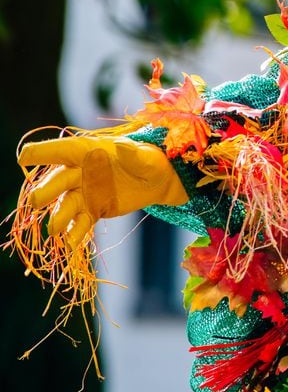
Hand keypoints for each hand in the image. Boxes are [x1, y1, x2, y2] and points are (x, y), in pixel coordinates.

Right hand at [18, 136, 187, 249]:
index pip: (62, 150)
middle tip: (36, 201)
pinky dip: (75, 232)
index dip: (42, 152)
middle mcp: (81, 171)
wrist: (160, 182)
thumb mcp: (147, 158)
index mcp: (90, 151)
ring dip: (58, 216)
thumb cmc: (151, 161)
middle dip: (46, 190)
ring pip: (66, 204)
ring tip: (54, 229)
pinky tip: (71, 243)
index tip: (24, 157)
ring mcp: (85, 192)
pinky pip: (80, 221)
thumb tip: (122, 148)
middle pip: (58, 181)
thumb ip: (134, 156)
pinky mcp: (93, 209)